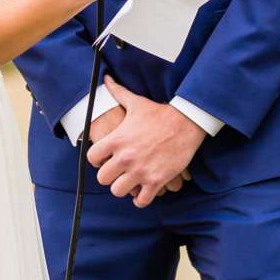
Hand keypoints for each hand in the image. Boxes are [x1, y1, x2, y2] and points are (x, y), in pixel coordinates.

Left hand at [87, 78, 202, 206]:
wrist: (187, 122)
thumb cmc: (160, 113)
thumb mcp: (136, 102)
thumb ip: (118, 92)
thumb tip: (107, 79)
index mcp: (116, 140)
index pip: (92, 158)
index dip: (97, 160)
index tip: (104, 159)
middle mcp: (125, 157)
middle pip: (103, 179)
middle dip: (109, 177)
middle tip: (117, 173)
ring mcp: (140, 170)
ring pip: (119, 191)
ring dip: (124, 189)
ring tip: (129, 183)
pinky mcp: (156, 181)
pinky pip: (141, 200)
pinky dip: (141, 199)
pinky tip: (142, 193)